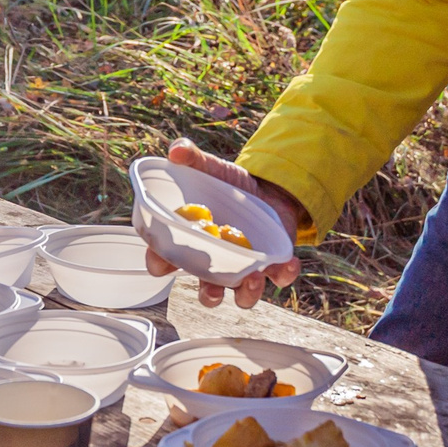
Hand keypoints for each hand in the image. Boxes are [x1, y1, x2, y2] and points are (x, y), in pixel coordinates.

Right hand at [140, 139, 305, 308]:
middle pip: (206, 292)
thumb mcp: (212, 169)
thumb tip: (176, 150)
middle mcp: (216, 263)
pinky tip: (289, 262)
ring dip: (247, 293)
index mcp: (192, 244)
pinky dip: (284, 275)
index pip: (165, 261)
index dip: (159, 265)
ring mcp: (245, 267)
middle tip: (213, 287)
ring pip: (242, 296)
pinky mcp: (273, 265)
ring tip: (254, 276)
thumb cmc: (230, 185)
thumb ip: (192, 159)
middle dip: (209, 295)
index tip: (161, 263)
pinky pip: (279, 279)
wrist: (268, 188)